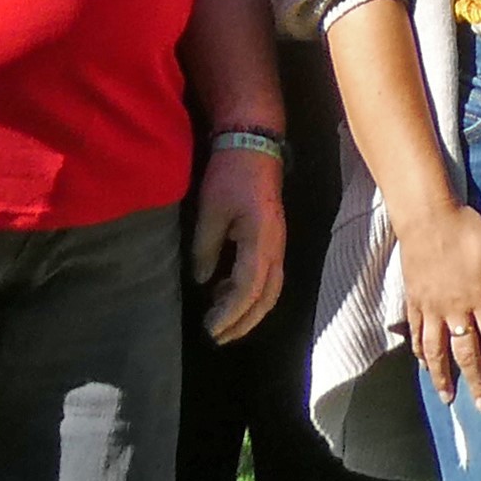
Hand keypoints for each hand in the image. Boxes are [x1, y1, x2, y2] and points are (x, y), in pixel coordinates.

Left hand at [194, 145, 286, 343]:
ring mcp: (278, 243)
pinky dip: (250, 292)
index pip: (249, 289)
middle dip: (244, 321)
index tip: (210, 328)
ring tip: (221, 320)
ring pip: (270, 288)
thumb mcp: (211, 211)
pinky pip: (268, 276)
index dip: (230, 313)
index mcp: (261, 241)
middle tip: (217, 336)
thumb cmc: (230, 174)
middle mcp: (276, 247)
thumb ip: (206, 248)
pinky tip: (226, 291)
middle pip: (267, 296)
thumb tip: (202, 280)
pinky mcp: (273, 238)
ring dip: (248, 309)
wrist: (254, 144)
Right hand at [399, 199, 480, 410]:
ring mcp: (431, 308)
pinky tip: (424, 366)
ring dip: (443, 377)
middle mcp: (455, 310)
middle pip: (467, 354)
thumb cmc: (468, 231)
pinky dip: (420, 352)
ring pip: (437, 351)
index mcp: (480, 299)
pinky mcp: (414, 301)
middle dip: (477, 381)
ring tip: (448, 399)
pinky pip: (417, 333)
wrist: (427, 217)